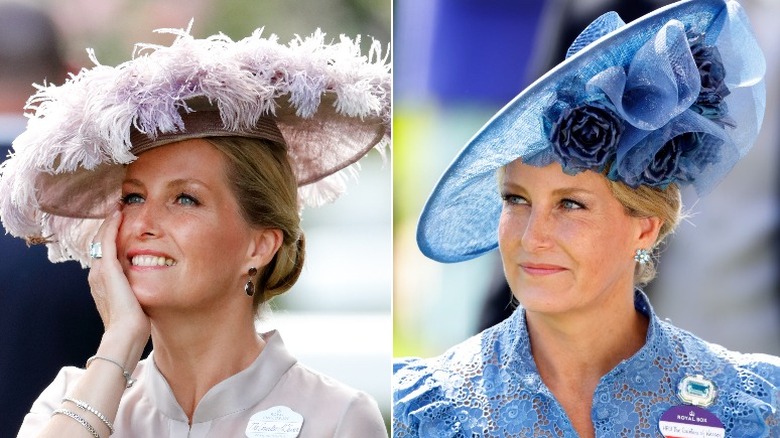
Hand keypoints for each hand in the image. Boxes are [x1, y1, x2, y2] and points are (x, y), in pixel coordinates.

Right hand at [88, 207, 150, 350]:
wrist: (126, 334)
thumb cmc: (134, 324)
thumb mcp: (135, 302)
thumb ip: (136, 289)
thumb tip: (148, 286)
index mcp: (103, 283)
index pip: (106, 255)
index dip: (112, 239)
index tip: (122, 225)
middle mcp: (97, 275)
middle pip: (101, 244)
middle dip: (110, 227)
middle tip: (119, 209)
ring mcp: (100, 271)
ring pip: (103, 239)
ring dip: (110, 222)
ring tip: (118, 207)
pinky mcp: (108, 269)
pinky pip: (107, 240)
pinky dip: (111, 225)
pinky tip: (118, 213)